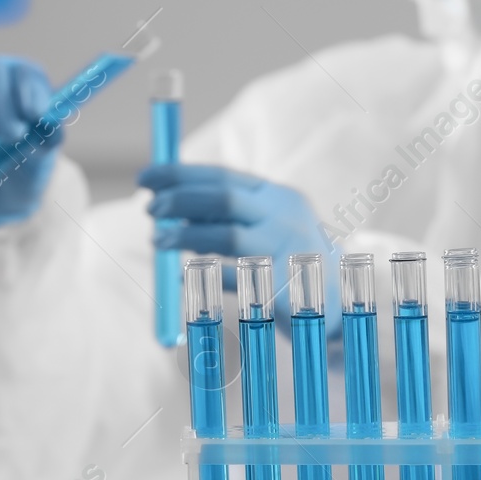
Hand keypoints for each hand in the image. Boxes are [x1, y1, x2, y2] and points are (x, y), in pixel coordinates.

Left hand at [138, 164, 336, 311]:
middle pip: (226, 200)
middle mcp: (287, 219)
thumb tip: (169, 206)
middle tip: (151, 211)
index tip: (144, 179)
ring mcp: (291, 253)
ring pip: (229, 237)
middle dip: (181, 201)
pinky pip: (237, 281)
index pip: (224, 175)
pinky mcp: (288, 290)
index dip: (180, 175)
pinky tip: (184, 278)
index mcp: (278, 197)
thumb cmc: (287, 261)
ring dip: (187, 236)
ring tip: (158, 241)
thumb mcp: (264, 227)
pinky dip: (206, 277)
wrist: (337, 304)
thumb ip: (224, 216)